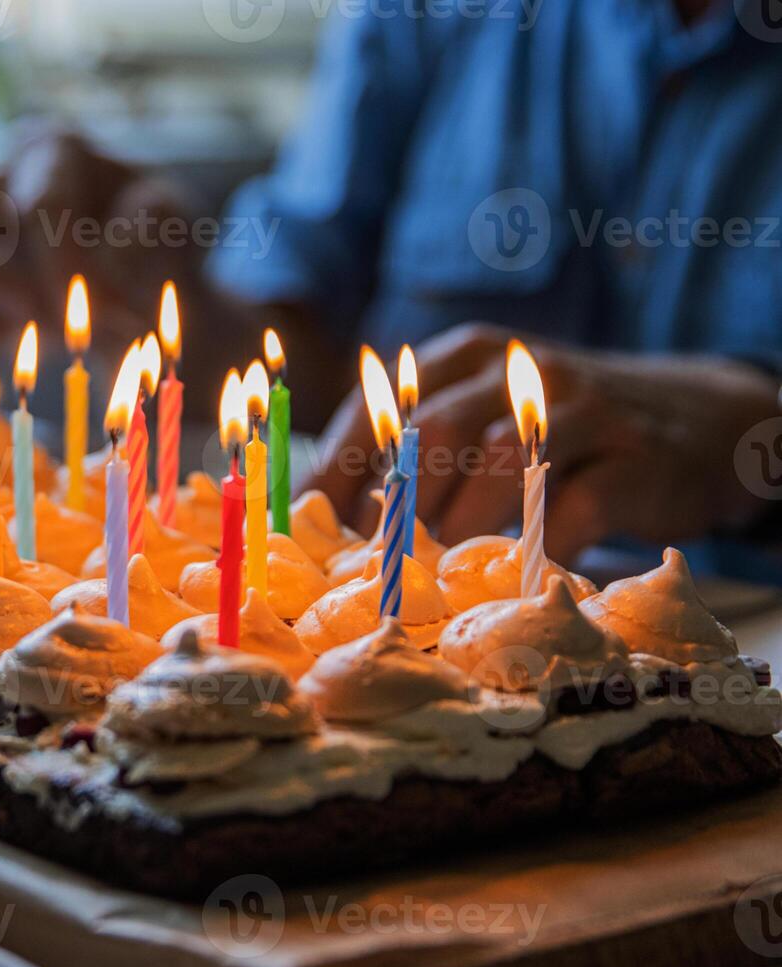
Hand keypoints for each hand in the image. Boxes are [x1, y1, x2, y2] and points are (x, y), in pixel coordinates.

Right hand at [0, 129, 209, 363]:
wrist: (136, 297)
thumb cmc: (154, 259)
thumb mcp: (176, 236)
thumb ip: (152, 235)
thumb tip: (111, 253)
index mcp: (53, 150)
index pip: (41, 206)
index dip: (70, 273)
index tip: (105, 320)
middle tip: (47, 327)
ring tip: (18, 335)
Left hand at [305, 323, 780, 561]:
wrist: (696, 419)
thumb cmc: (559, 430)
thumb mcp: (488, 412)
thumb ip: (420, 449)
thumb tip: (330, 515)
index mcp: (466, 356)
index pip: (381, 406)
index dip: (337, 467)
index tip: (306, 521)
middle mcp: (518, 371)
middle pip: (435, 432)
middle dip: (396, 501)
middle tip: (374, 556)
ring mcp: (583, 410)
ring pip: (500, 466)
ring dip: (460, 526)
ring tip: (438, 570)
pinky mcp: (635, 459)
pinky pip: (573, 509)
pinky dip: (536, 547)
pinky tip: (517, 573)